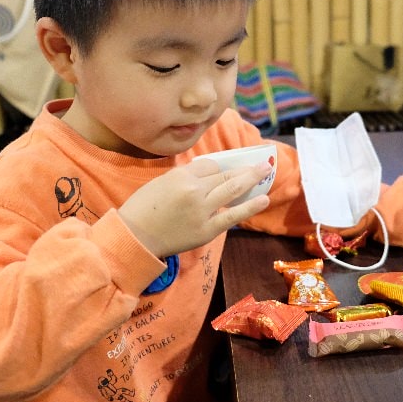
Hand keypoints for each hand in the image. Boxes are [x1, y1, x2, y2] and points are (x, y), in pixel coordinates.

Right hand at [118, 158, 271, 258]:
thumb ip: (184, 177)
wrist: (135, 238)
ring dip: (252, 179)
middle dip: (245, 168)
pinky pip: (232, 216)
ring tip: (267, 172)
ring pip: (232, 190)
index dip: (218, 168)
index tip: (225, 170)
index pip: (209, 166)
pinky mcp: (206, 230)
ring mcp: (202, 210)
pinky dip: (249, 207)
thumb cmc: (143, 209)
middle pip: (225, 175)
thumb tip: (209, 174)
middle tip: (263, 163)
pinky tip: (264, 199)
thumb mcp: (160, 182)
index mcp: (180, 175)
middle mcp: (193, 190)